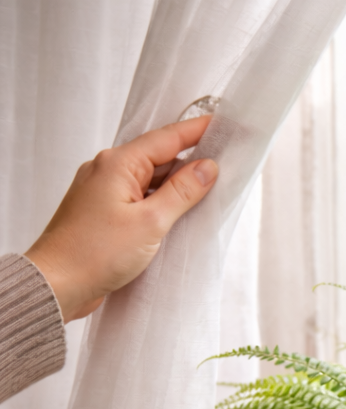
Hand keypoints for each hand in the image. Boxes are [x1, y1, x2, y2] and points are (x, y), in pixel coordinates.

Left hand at [23, 116, 218, 321]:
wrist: (59, 283)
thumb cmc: (95, 253)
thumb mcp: (151, 222)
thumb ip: (182, 192)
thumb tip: (207, 167)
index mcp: (117, 164)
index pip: (166, 139)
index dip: (196, 131)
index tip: (221, 125)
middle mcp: (107, 170)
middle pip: (158, 157)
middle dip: (189, 160)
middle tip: (223, 162)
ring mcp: (103, 191)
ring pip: (149, 179)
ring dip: (176, 185)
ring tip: (207, 190)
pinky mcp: (103, 212)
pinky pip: (139, 197)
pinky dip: (160, 201)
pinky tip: (177, 213)